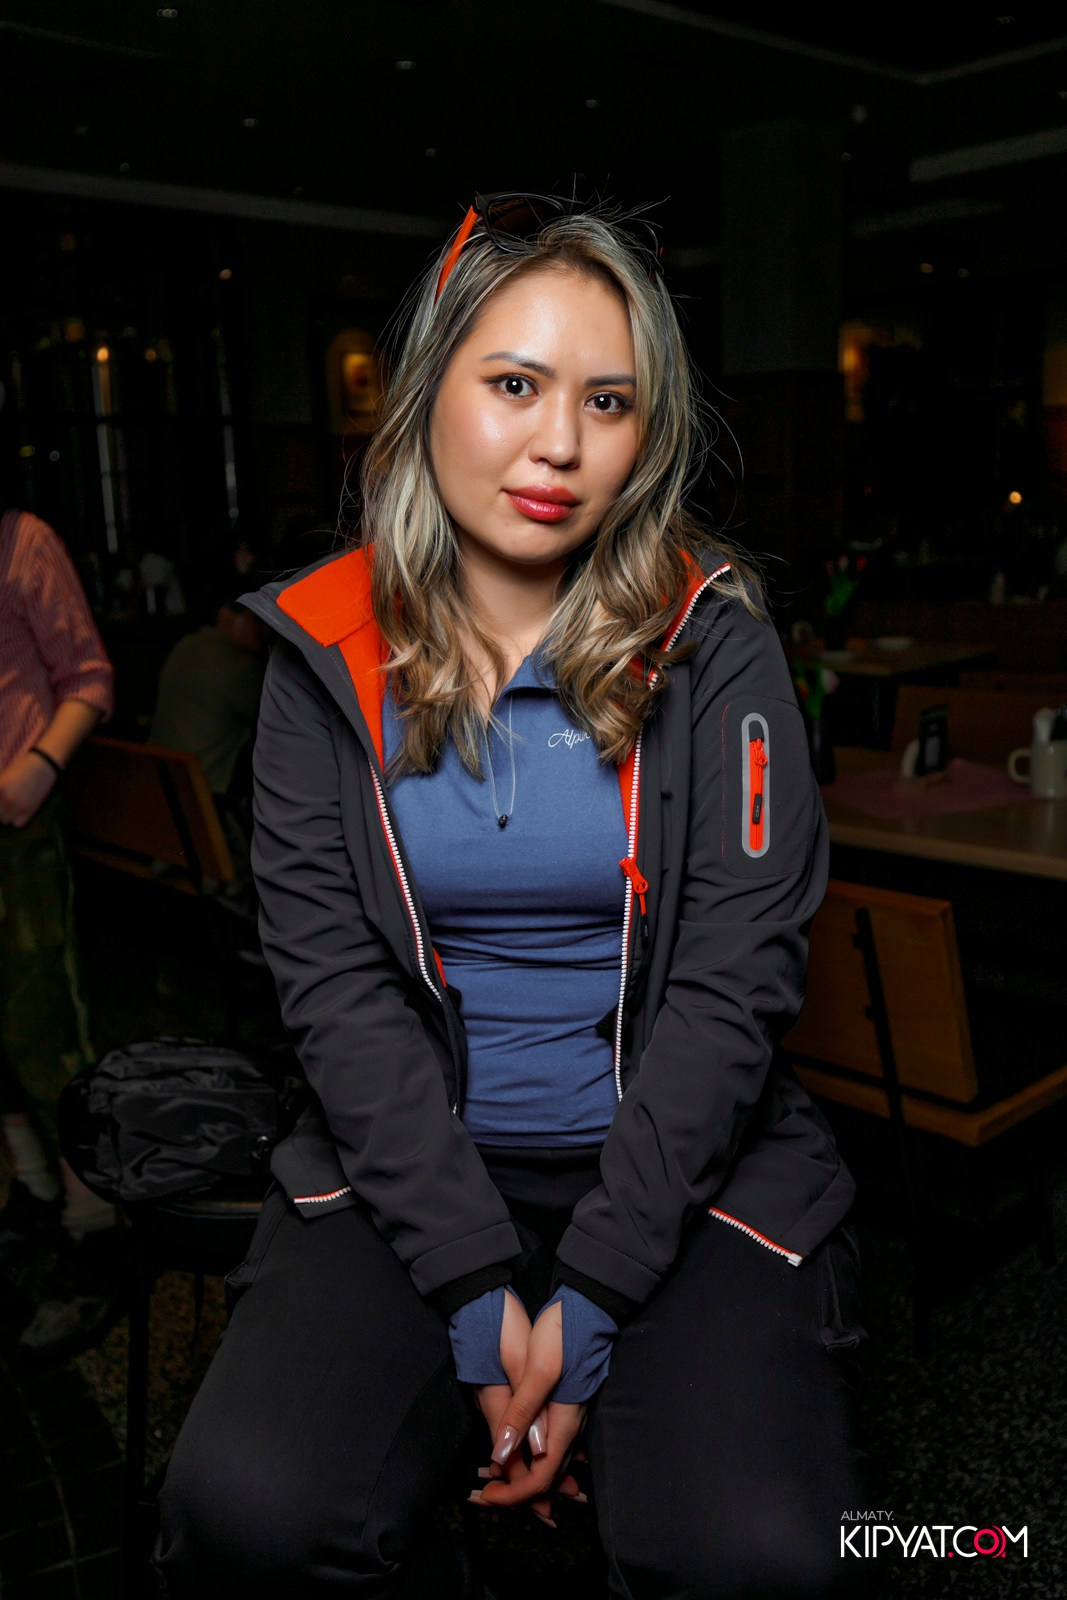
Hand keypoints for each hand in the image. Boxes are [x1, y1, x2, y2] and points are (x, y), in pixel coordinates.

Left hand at [0, 752, 55, 826]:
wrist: (44, 764)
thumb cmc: (22, 766)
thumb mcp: (4, 776)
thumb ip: (0, 789)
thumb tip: (0, 798)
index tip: (2, 800)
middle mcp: (6, 798)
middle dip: (0, 809)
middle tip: (5, 803)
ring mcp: (18, 805)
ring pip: (5, 820)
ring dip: (7, 814)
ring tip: (12, 807)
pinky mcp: (30, 810)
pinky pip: (18, 824)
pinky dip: (17, 819)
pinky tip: (20, 811)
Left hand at [472, 1301, 586, 1524]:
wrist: (586, 1304)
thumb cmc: (563, 1332)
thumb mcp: (538, 1369)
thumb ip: (522, 1413)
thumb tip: (503, 1454)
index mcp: (563, 1421)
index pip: (541, 1478)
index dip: (514, 1493)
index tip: (487, 1497)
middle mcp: (569, 1425)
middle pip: (545, 1477)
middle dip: (514, 1492)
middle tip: (482, 1494)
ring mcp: (569, 1415)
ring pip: (547, 1462)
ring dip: (520, 1476)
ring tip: (491, 1478)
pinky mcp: (564, 1403)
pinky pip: (548, 1445)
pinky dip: (528, 1458)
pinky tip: (512, 1451)